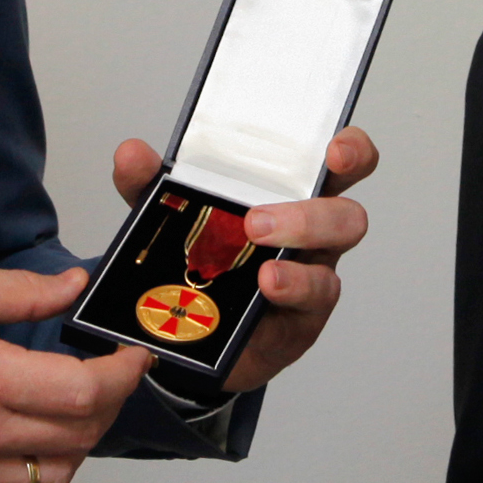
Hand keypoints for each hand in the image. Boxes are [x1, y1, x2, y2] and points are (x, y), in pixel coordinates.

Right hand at [0, 263, 149, 482]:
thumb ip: (19, 292)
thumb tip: (70, 287)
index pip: (83, 392)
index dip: (122, 376)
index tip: (132, 358)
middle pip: (81, 436)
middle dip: (110, 403)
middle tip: (110, 376)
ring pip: (57, 475)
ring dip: (80, 442)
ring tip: (74, 407)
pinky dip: (41, 474)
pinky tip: (34, 440)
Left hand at [111, 125, 377, 394]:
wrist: (196, 332)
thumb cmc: (206, 258)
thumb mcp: (172, 216)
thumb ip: (151, 185)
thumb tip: (132, 154)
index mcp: (291, 194)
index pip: (341, 163)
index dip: (351, 151)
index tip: (334, 151)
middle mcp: (312, 233)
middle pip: (348, 216)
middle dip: (313, 214)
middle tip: (257, 222)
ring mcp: (312, 276)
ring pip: (332, 266)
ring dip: (295, 262)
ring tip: (262, 268)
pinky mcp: (302, 317)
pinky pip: (312, 301)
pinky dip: (290, 290)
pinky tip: (265, 289)